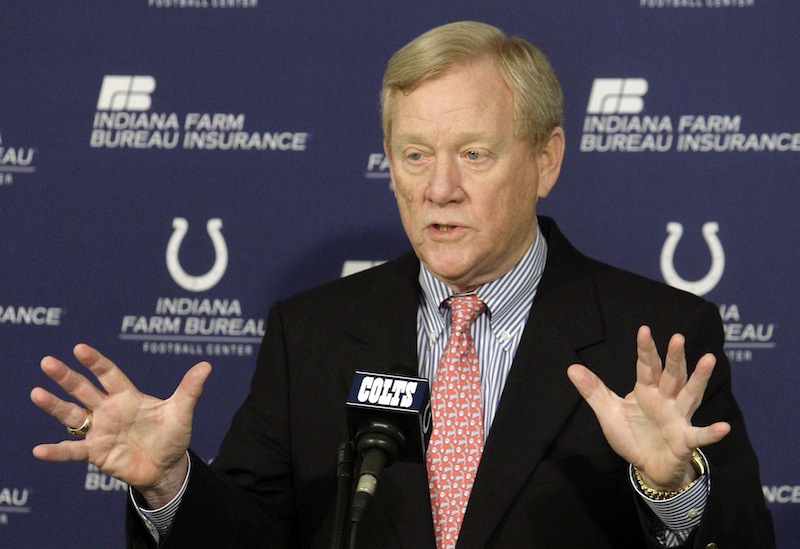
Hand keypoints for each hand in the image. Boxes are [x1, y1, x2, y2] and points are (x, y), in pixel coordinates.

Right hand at [30, 344, 211, 505]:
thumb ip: (190, 389)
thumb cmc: (172, 435)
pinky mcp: (96, 453)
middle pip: (83, 390)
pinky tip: (38, 450)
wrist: (167, 466)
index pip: (109, 374)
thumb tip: (207, 365)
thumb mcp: (182, 411)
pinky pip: (72, 451)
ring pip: (72, 416)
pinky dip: (56, 451)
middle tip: (47, 362)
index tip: (79, 348)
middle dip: (66, 377)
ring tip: (36, 393)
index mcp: (127, 396)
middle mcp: (108, 410)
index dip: (95, 362)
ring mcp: (99, 431)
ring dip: (54, 406)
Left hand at [566, 325, 730, 490]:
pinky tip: (724, 427)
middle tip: (678, 338)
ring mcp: (678, 418)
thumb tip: (571, 368)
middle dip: (675, 357)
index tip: (644, 329)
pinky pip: (699, 435)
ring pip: (690, 395)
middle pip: (671, 375)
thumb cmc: (632, 435)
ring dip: (699, 379)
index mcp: (647, 390)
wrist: (647, 466)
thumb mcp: (609, 412)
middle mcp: (666, 399)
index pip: (646, 366)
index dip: (645, 349)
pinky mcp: (685, 440)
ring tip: (709, 359)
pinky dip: (711, 433)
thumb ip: (593, 391)